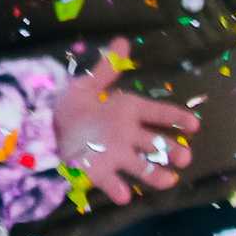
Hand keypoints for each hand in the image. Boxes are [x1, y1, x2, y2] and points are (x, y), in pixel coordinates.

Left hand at [50, 38, 198, 205]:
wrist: (42, 130)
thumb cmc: (71, 109)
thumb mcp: (86, 86)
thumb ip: (106, 69)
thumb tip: (122, 40)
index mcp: (126, 112)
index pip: (158, 113)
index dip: (176, 118)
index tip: (194, 124)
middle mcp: (126, 136)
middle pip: (156, 144)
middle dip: (172, 151)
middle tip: (184, 157)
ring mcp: (114, 155)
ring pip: (141, 166)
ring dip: (155, 174)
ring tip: (168, 180)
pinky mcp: (97, 172)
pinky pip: (110, 182)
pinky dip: (117, 188)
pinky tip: (124, 194)